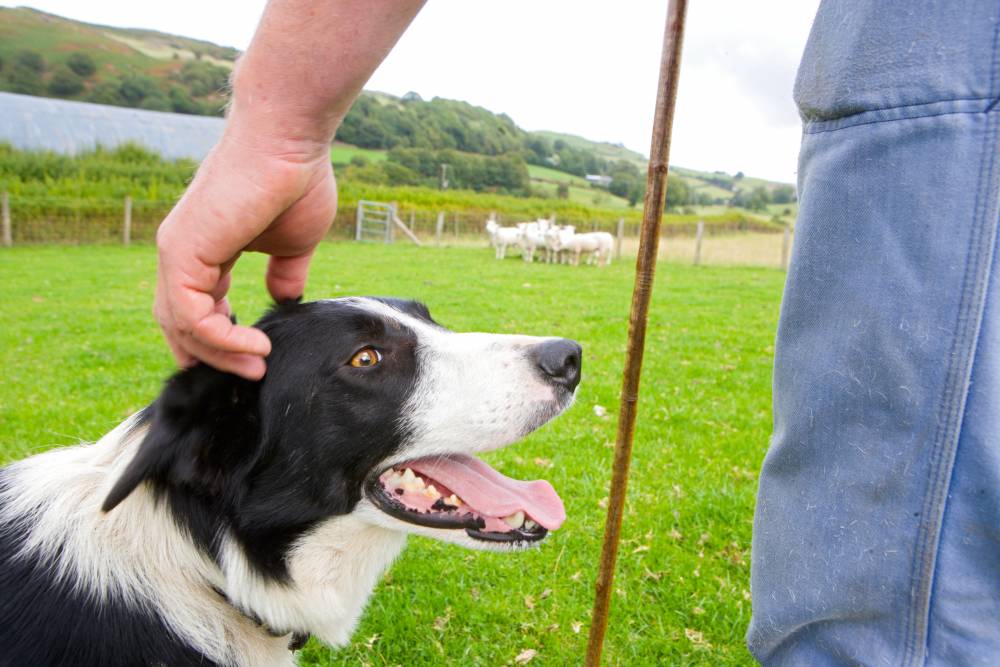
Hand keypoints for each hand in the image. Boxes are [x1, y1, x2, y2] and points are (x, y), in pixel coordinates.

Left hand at [154, 130, 336, 379]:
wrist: (289, 139)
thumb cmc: (295, 178)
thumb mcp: (294, 244)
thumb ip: (285, 275)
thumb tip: (286, 303)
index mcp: (206, 249)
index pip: (197, 308)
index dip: (221, 339)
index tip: (256, 355)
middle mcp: (183, 252)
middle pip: (180, 323)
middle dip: (214, 356)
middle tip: (253, 374)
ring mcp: (177, 251)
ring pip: (181, 325)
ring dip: (221, 354)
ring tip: (260, 365)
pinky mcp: (182, 252)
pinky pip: (191, 315)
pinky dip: (221, 338)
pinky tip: (257, 344)